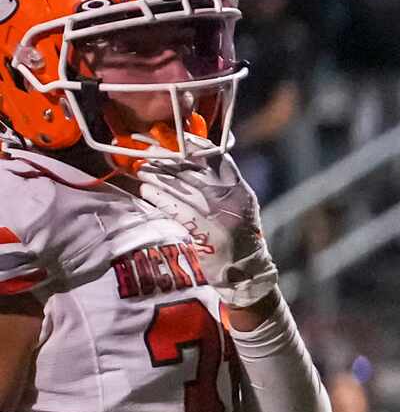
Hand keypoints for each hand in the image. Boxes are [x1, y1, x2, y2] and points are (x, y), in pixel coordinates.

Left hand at [133, 152, 274, 302]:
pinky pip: (176, 209)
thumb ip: (221, 184)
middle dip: (167, 159)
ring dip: (157, 177)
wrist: (246, 273)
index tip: (177, 138)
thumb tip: (189, 159)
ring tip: (142, 171)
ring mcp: (219, 217)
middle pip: (194, 170)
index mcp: (241, 190)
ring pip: (181, 187)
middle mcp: (231, 201)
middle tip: (147, 153)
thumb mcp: (238, 206)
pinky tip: (146, 192)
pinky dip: (159, 199)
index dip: (196, 145)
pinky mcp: (205, 233)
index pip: (218, 158)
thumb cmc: (238, 237)